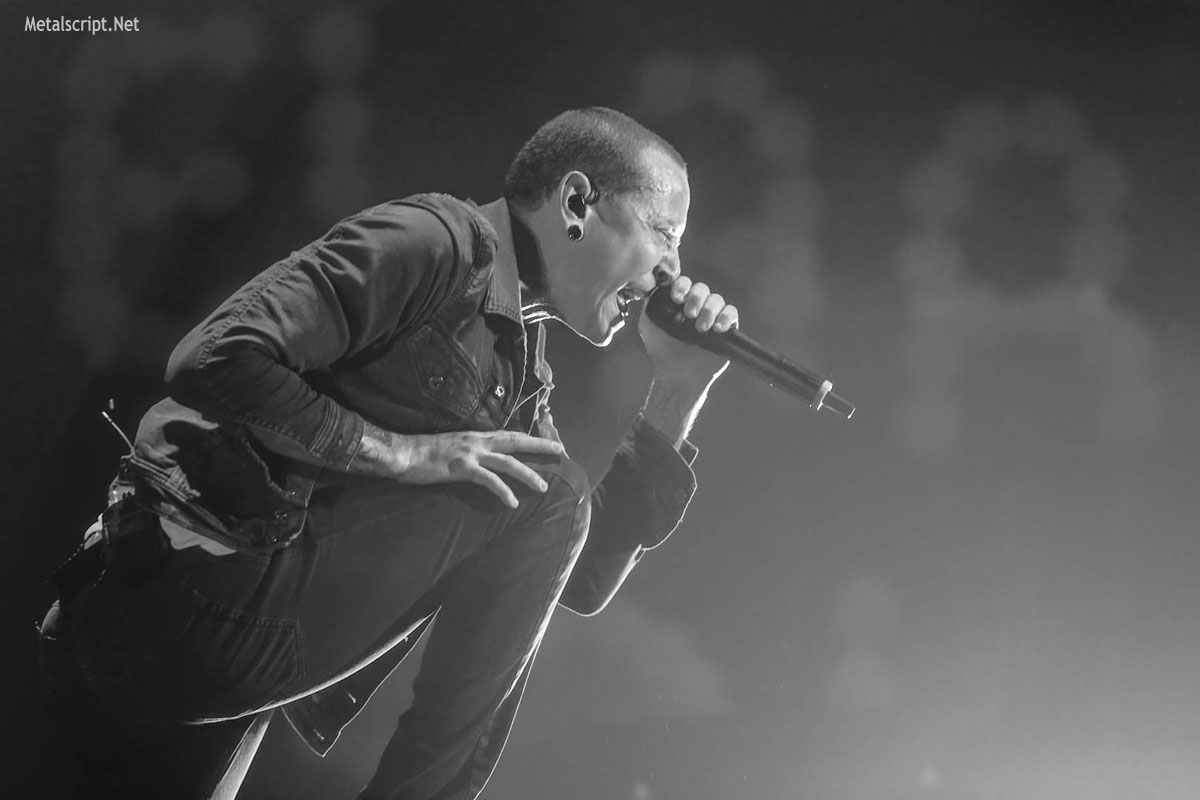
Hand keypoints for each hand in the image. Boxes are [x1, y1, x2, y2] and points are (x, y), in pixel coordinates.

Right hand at [352, 425, 563, 507]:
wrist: (401, 453)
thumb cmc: (423, 453)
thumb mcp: (451, 447)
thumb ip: (469, 451)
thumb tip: (481, 460)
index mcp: (475, 436)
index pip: (508, 434)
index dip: (529, 437)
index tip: (548, 440)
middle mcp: (476, 441)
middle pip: (515, 441)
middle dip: (539, 446)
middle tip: (560, 450)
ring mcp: (470, 453)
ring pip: (507, 462)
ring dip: (527, 474)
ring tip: (543, 487)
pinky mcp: (461, 468)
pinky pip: (488, 480)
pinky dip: (503, 491)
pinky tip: (512, 503)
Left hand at [638, 275, 738, 385]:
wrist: (678, 374)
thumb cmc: (662, 350)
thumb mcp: (648, 325)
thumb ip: (649, 304)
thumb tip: (652, 286)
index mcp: (680, 301)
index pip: (684, 283)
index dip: (682, 286)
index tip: (677, 298)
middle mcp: (697, 305)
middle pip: (701, 288)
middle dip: (696, 298)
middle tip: (689, 314)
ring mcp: (712, 315)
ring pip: (717, 299)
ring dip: (709, 310)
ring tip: (701, 328)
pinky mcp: (727, 327)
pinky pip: (732, 313)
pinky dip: (726, 317)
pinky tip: (717, 329)